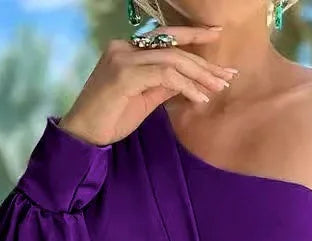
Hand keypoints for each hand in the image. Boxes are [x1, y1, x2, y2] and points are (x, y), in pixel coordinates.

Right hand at [56, 25, 237, 145]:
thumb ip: (164, 85)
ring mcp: (123, 58)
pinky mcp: (125, 75)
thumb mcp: (144, 99)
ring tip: (219, 88)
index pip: (166, 37)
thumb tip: (188, 80)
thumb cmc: (111, 119)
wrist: (84, 134)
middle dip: (204, 62)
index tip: (217, 37)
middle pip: (173, 47)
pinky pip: (164, 75)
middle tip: (228, 76)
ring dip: (199, 75)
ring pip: (172, 59)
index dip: (193, 35)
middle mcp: (124, 47)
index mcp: (127, 49)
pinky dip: (186, 86)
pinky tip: (199, 99)